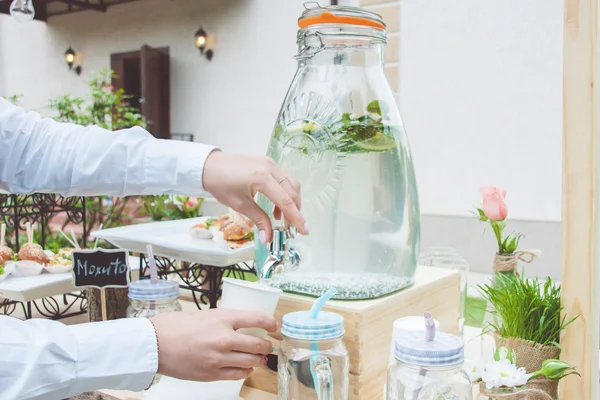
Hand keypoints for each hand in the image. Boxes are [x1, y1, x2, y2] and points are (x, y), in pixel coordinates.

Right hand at [150, 309, 276, 380]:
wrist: (155, 343)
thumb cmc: (176, 325)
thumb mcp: (205, 314)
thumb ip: (225, 320)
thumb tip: (243, 326)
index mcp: (222, 318)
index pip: (257, 318)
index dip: (271, 323)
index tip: (274, 326)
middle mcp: (224, 338)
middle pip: (258, 344)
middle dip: (267, 345)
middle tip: (267, 345)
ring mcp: (218, 358)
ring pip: (251, 361)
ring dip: (259, 359)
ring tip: (259, 357)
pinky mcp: (211, 373)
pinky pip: (238, 374)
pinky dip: (246, 371)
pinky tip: (246, 368)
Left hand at [202, 151, 307, 241]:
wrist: (209, 166)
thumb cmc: (220, 183)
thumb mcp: (239, 205)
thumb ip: (258, 220)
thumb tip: (268, 237)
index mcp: (261, 178)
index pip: (286, 201)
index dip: (296, 218)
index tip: (304, 230)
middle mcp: (270, 167)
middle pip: (293, 192)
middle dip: (295, 212)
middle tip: (291, 229)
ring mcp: (270, 163)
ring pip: (291, 184)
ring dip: (292, 202)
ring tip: (282, 219)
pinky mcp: (268, 163)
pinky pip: (284, 179)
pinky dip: (285, 193)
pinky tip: (277, 207)